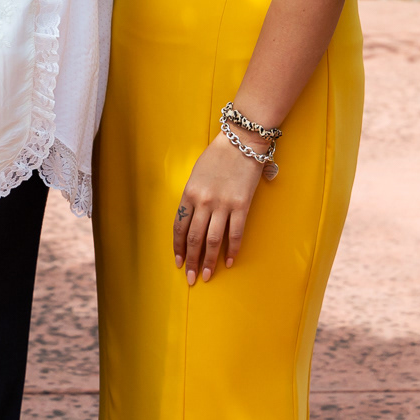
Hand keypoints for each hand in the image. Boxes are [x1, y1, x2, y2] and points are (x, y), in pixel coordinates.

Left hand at [173, 132, 263, 283]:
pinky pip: (235, 233)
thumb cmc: (217, 156)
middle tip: (191, 278)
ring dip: (209, 261)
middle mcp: (203, 201)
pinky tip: (229, 262)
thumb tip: (191, 220)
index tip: (178, 262)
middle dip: (191, 260)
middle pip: (194, 238)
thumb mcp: (196, 174)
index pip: (179, 227)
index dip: (178, 247)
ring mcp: (222, 204)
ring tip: (207, 275)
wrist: (241, 141)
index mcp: (189, 193)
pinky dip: (232, 250)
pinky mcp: (241, 205)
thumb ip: (192, 197)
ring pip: (212, 240)